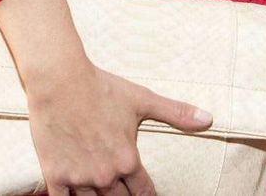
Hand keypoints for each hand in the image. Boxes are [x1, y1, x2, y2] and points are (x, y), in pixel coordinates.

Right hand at [26, 58, 211, 195]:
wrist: (61, 81)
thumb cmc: (103, 88)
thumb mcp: (143, 100)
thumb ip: (176, 113)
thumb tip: (209, 119)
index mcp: (127, 160)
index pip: (143, 193)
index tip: (147, 195)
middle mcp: (105, 175)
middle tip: (125, 192)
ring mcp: (79, 178)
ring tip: (105, 194)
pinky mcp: (56, 176)